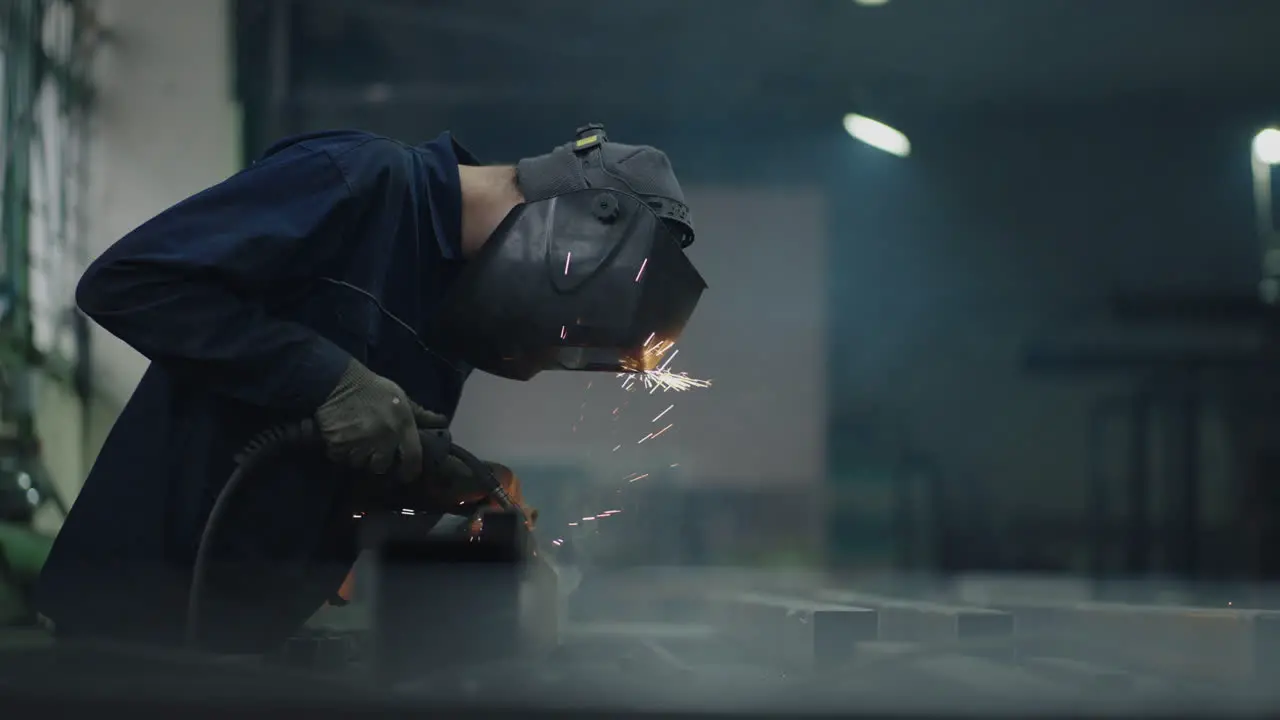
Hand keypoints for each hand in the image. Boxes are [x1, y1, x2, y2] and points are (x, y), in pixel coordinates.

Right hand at [315, 359, 434, 482]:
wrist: (339, 382)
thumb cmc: (374, 389)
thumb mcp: (401, 398)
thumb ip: (420, 414)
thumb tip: (441, 422)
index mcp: (402, 426)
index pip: (412, 458)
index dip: (410, 471)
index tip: (406, 475)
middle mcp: (383, 439)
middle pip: (381, 466)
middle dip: (378, 461)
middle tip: (374, 452)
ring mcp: (360, 444)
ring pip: (360, 463)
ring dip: (359, 457)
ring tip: (357, 445)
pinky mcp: (338, 445)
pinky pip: (341, 458)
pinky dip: (341, 453)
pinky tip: (342, 440)